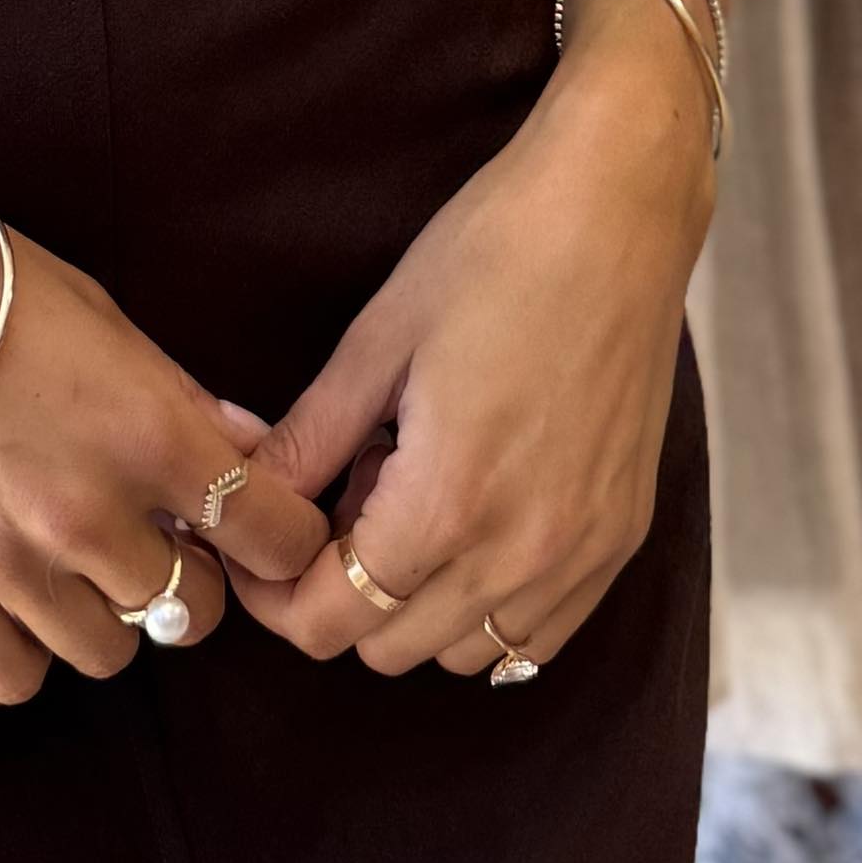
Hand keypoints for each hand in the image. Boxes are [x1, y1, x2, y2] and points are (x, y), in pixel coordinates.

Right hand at [0, 192, 330, 702]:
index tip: (262, 526)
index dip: (285, 538)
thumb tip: (249, 452)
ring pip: (112, 652)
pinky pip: (19, 676)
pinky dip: (30, 643)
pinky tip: (15, 585)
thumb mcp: (101, 314)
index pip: (277, 537)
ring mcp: (9, 567)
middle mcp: (90, 515)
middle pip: (195, 612)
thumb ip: (180, 397)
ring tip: (71, 549)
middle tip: (152, 528)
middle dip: (188, 574)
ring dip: (108, 609)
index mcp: (150, 432)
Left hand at [226, 0, 713, 679]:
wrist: (621, 209)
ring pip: (465, 654)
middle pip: (389, 649)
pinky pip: (537, 634)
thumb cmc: (494, 251)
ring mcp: (581, 555)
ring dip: (415, 606)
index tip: (261, 541)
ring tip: (406, 501)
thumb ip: (311, 437)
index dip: (274, 594)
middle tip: (333, 499)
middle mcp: (520, 554)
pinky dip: (489, 609)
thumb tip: (240, 489)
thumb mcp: (381, 337)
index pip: (329, 621)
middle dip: (338, 594)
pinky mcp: (620, 538)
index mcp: (447, 504)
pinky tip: (475, 522)